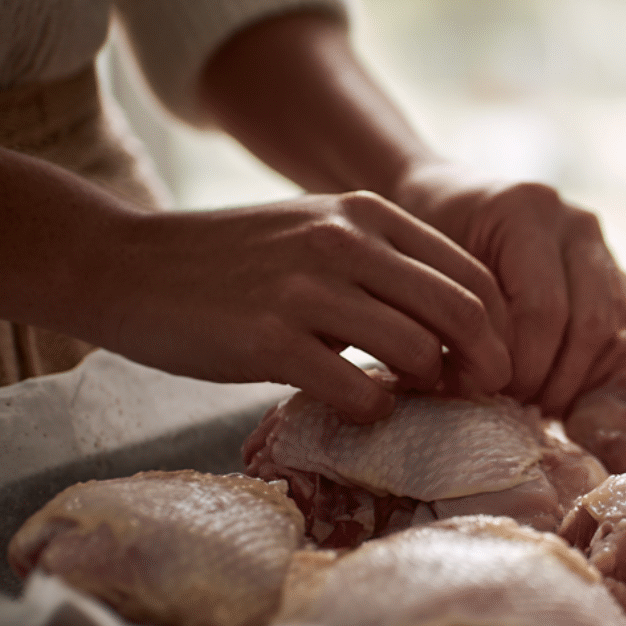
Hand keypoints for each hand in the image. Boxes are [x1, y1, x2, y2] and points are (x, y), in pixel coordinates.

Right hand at [95, 192, 512, 421]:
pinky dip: (376, 411)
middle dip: (488, 363)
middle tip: (482, 394)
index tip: (494, 362)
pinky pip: (359, 390)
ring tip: (417, 401)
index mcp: (368, 213)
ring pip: (419, 350)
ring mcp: (307, 289)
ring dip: (432, 389)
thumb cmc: (233, 263)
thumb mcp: (319, 234)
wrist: (125, 264)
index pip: (474, 274)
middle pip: (464, 312)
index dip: (501, 328)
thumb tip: (462, 330)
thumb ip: (386, 267)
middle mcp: (346, 242)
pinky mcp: (269, 339)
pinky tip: (363, 410)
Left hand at [394, 164, 625, 416]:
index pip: (544, 310)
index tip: (491, 393)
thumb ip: (461, 316)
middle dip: (556, 380)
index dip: (524, 366)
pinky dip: (608, 366)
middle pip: (592, 324)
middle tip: (519, 406)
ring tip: (541, 400)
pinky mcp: (618, 269)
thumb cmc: (423, 240)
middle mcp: (576, 223)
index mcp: (526, 210)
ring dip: (584, 378)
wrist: (441, 201)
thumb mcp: (426, 270)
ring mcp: (604, 244)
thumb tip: (485, 383)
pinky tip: (568, 381)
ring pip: (622, 330)